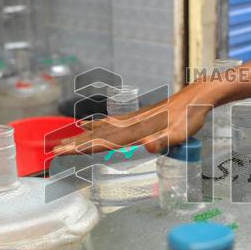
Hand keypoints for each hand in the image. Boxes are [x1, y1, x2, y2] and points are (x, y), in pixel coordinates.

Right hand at [52, 81, 218, 155]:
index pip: (105, 141)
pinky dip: (96, 126)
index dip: (84, 147)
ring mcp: (132, 119)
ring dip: (82, 136)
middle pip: (97, 135)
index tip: (65, 151)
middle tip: (55, 149)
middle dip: (76, 143)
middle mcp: (130, 124)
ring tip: (66, 140)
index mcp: (136, 131)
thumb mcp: (180, 134)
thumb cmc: (189, 119)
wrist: (195, 99)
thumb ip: (163, 141)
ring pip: (101, 128)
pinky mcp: (136, 117)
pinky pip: (110, 123)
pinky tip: (90, 125)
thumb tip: (148, 146)